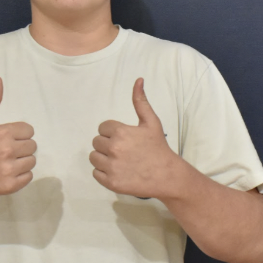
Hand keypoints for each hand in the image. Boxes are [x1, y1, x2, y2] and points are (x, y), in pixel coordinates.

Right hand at [0, 76, 35, 198]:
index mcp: (3, 133)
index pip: (29, 130)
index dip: (19, 134)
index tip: (7, 138)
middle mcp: (8, 150)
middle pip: (33, 146)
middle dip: (22, 147)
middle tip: (7, 150)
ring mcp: (10, 169)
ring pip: (32, 161)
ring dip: (23, 161)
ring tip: (8, 161)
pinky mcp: (11, 185)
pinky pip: (29, 176)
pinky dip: (21, 175)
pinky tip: (8, 172)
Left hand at [89, 78, 178, 198]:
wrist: (168, 176)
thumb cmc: (158, 148)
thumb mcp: (151, 122)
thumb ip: (140, 101)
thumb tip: (138, 80)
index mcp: (121, 132)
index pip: (102, 128)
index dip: (112, 133)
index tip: (125, 139)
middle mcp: (114, 148)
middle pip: (96, 142)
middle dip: (107, 145)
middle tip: (123, 151)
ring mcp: (111, 167)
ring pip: (94, 158)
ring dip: (103, 159)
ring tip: (120, 161)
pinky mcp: (111, 182)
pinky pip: (95, 173)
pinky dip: (103, 173)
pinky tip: (118, 171)